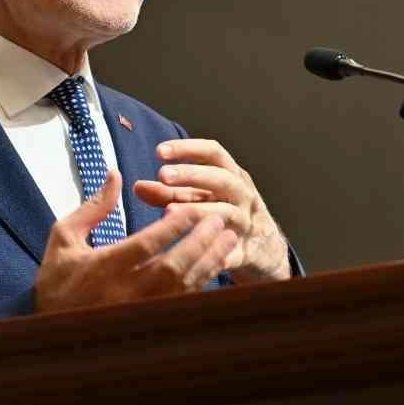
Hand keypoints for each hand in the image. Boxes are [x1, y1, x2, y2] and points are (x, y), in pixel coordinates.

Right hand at [33, 171, 237, 313]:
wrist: (49, 334)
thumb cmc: (58, 280)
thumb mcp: (64, 239)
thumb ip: (92, 208)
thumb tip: (116, 175)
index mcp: (102, 269)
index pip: (145, 246)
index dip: (173, 228)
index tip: (193, 208)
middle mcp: (123, 294)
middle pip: (171, 268)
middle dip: (199, 243)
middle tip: (219, 220)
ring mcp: (138, 313)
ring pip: (183, 289)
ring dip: (208, 263)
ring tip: (228, 239)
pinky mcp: (148, 325)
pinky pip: (182, 305)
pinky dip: (202, 284)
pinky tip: (215, 266)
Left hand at [133, 138, 291, 282]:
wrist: (266, 249)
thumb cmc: (225, 214)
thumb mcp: (201, 199)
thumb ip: (169, 193)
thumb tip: (137, 186)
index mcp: (231, 176)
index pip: (213, 153)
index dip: (188, 149)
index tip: (160, 151)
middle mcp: (243, 195)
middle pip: (222, 179)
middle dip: (192, 175)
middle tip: (163, 175)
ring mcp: (248, 223)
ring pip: (228, 213)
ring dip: (201, 210)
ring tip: (169, 211)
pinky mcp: (249, 252)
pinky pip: (234, 253)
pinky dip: (217, 253)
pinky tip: (195, 255)